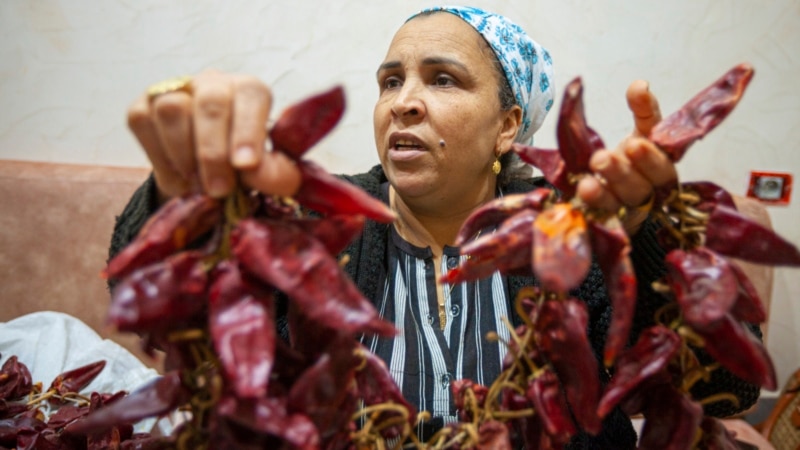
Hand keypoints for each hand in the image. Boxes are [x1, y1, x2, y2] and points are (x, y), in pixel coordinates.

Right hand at [126, 70, 300, 202]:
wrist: (203, 177)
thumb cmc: (242, 167)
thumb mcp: (268, 174)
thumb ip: (276, 174)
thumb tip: (259, 173)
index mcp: (249, 91)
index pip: (251, 95)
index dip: (248, 130)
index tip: (246, 166)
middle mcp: (212, 83)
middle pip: (211, 103)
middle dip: (214, 153)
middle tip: (219, 189)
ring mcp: (173, 91)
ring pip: (172, 109)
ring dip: (185, 155)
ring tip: (198, 185)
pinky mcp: (142, 107)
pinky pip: (143, 122)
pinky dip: (159, 157)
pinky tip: (178, 176)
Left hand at [577, 80, 677, 234]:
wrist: (613, 186)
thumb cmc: (631, 158)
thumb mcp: (642, 132)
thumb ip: (644, 110)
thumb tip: (640, 86)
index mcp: (662, 167)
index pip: (662, 163)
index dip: (650, 157)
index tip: (634, 144)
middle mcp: (649, 190)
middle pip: (642, 186)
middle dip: (622, 172)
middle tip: (601, 159)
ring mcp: (628, 207)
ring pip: (621, 201)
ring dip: (605, 190)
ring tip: (588, 181)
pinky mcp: (608, 218)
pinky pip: (600, 213)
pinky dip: (592, 203)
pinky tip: (582, 192)